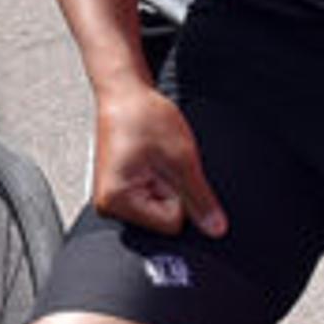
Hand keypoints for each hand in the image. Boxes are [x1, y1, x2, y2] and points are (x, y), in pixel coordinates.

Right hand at [88, 85, 227, 239]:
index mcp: (116, 202)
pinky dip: (158, 181)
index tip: (166, 166)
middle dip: (172, 190)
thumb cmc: (144, 116)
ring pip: (159, 209)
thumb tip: (216, 230)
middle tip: (159, 161)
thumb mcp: (181, 158)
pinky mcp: (118, 192)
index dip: (180, 193)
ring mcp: (111, 200)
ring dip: (165, 184)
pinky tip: (149, 161)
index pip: (171, 223)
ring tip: (152, 158)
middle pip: (163, 219)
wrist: (124, 93)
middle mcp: (108, 206)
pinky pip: (151, 199)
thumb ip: (200, 198)